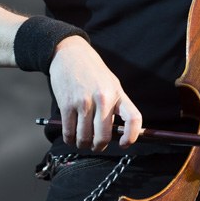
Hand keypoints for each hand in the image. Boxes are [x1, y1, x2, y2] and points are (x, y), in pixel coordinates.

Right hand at [48, 36, 142, 151]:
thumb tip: (115, 133)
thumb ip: (115, 106)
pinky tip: (71, 136)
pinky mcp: (66, 104)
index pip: (133, 119)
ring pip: (84, 137)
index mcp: (117, 93)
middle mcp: (102, 98)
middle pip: (103, 136)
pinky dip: (70, 139)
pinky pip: (68, 132)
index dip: (131, 136)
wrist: (69, 53)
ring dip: (83, 144)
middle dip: (99, 146)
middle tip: (96, 145)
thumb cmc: (92, 71)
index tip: (123, 143)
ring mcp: (83, 102)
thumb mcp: (111, 83)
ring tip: (82, 141)